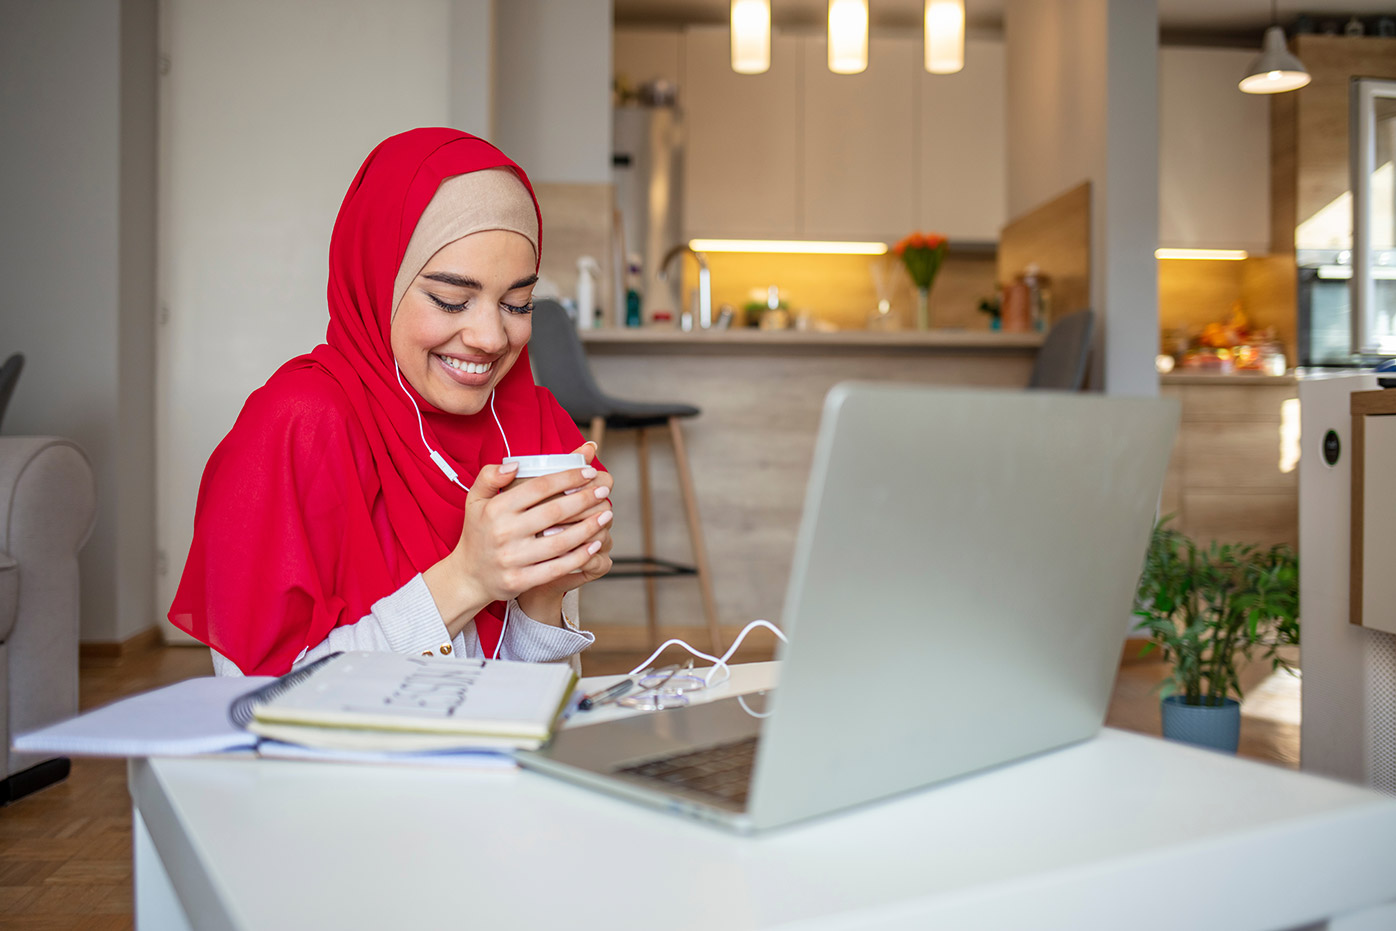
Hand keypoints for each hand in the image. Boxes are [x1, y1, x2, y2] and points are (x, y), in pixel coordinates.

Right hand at [423, 445, 612, 635]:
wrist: (468, 576)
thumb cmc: (478, 532)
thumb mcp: (475, 500)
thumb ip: (490, 476)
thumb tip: (516, 464)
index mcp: (496, 509)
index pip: (539, 487)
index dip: (567, 477)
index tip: (588, 471)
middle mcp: (504, 533)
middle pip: (554, 512)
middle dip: (585, 498)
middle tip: (604, 490)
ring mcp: (513, 558)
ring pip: (561, 541)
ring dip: (589, 527)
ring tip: (606, 515)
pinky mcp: (521, 580)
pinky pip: (558, 567)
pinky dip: (580, 556)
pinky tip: (595, 544)